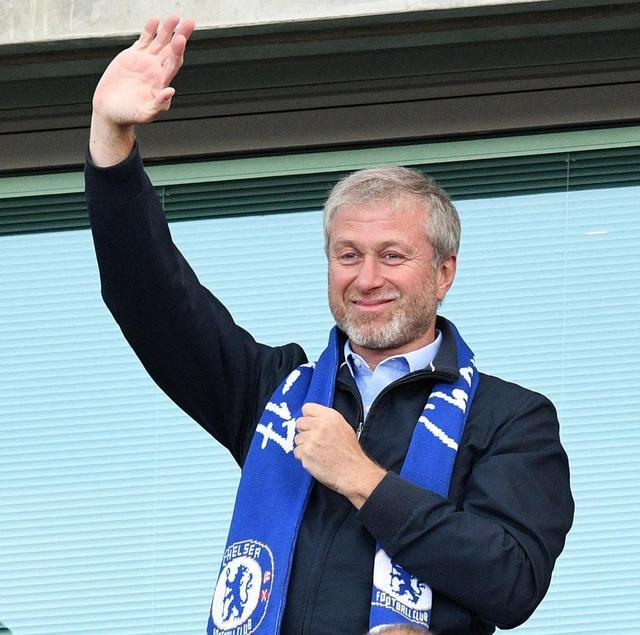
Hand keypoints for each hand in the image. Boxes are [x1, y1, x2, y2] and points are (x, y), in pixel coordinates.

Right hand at [89, 15, 195, 165]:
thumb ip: (159, 104)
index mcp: (161, 83)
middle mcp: (156, 70)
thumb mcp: (145, 114)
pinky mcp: (133, 56)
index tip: (181, 39)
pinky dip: (149, 30)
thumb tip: (171, 91)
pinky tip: (154, 20)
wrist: (110, 109)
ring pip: (160, 42)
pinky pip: (144, 40)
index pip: (173, 64)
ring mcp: (145, 62)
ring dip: (167, 29)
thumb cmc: (128, 115)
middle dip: (180, 36)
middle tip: (189, 22)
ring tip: (175, 17)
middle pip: (172, 50)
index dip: (178, 51)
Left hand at [294, 403, 385, 508]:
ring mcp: (311, 439)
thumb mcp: (343, 427)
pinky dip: (303, 457)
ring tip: (318, 452)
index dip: (308, 417)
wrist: (353, 472)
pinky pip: (297, 452)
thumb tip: (311, 419)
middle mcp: (320, 425)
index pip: (307, 408)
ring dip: (304, 445)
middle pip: (299, 423)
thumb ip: (326, 420)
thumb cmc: (350, 453)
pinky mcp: (306, 453)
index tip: (311, 425)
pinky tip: (315, 460)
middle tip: (314, 441)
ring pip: (297, 438)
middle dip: (304, 432)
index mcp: (330, 417)